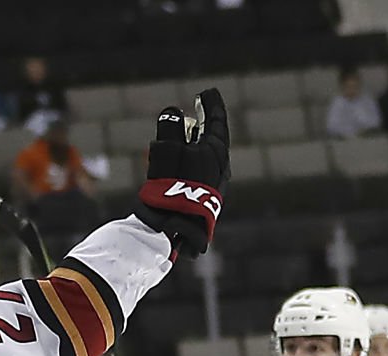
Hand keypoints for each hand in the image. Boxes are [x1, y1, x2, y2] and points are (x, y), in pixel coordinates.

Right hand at [134, 87, 228, 256]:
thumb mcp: (167, 151)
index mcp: (217, 152)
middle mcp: (221, 169)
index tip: (205, 93)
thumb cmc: (172, 187)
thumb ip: (170, 128)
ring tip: (185, 139)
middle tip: (197, 112)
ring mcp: (214, 188)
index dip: (211, 105)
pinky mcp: (204, 204)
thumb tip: (173, 112)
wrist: (176, 230)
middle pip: (213, 140)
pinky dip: (191, 165)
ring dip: (196, 147)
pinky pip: (200, 175)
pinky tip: (180, 169)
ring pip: (207, 159)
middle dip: (203, 125)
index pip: (217, 121)